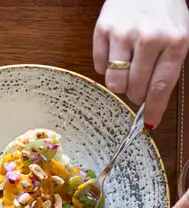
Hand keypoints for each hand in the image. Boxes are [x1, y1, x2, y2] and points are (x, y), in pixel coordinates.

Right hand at [93, 0, 188, 127]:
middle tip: (137, 85)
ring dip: (119, 82)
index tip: (149, 124)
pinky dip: (105, 66)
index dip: (153, 109)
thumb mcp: (178, 37)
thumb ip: (166, 70)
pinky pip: (99, 66)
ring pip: (114, 82)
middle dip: (134, 93)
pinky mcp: (103, 30)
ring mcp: (124, 33)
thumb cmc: (164, 13)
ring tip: (126, 68)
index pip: (161, 86)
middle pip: (134, 88)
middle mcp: (149, 37)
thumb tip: (151, 109)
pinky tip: (116, 52)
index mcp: (175, 40)